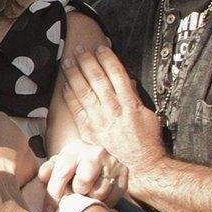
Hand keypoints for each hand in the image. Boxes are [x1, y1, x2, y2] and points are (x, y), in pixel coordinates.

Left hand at [38, 139, 128, 207]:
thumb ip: (48, 171)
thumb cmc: (72, 166)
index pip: (62, 173)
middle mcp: (96, 152)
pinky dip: (105, 201)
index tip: (50, 209)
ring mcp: (112, 161)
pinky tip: (99, 195)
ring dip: (91, 199)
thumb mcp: (57, 165)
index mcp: (75, 148)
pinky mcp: (124, 172)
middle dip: (76, 193)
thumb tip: (43, 176)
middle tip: (75, 193)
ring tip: (88, 193)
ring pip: (98, 193)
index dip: (54, 194)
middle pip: (83, 184)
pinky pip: (113, 197)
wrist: (94, 159)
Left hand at [56, 52, 165, 184]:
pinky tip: (64, 86)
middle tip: (79, 50)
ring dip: (74, 75)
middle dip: (87, 62)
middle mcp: (113, 109)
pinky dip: (70, 97)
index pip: (117, 74)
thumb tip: (127, 80)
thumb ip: (136, 97)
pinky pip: (77, 110)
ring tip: (67, 63)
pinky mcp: (90, 130)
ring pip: (84, 92)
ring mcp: (100, 120)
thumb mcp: (148, 114)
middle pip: (98, 79)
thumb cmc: (146, 139)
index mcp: (130, 103)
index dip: (107, 59)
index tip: (100, 47)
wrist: (140, 163)